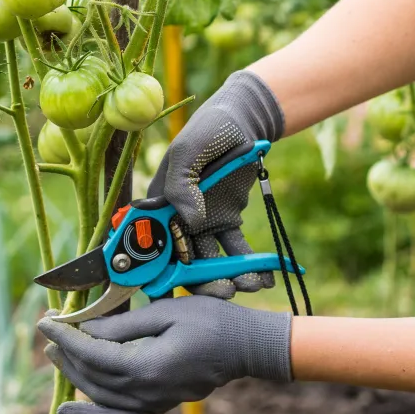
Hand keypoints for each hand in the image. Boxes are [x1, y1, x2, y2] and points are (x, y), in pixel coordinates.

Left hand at [37, 296, 293, 413]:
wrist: (246, 348)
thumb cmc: (211, 322)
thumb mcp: (166, 312)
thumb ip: (123, 325)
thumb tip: (86, 329)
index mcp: (145, 367)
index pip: (92, 353)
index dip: (66, 336)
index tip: (46, 320)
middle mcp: (145, 392)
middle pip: (92, 376)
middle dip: (66, 353)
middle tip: (48, 332)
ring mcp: (152, 403)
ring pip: (99, 396)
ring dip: (73, 377)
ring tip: (55, 356)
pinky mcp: (158, 405)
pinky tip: (69, 412)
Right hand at [146, 69, 284, 296]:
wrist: (244, 122)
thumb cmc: (210, 129)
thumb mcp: (189, 150)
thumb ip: (182, 184)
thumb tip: (189, 220)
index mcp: (160, 203)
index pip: (150, 242)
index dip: (154, 270)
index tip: (166, 290)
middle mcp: (177, 218)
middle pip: (182, 261)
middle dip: (200, 282)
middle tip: (223, 292)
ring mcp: (203, 223)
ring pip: (209, 262)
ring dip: (226, 278)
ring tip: (247, 285)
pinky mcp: (227, 221)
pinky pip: (236, 250)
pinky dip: (249, 266)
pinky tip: (264, 278)